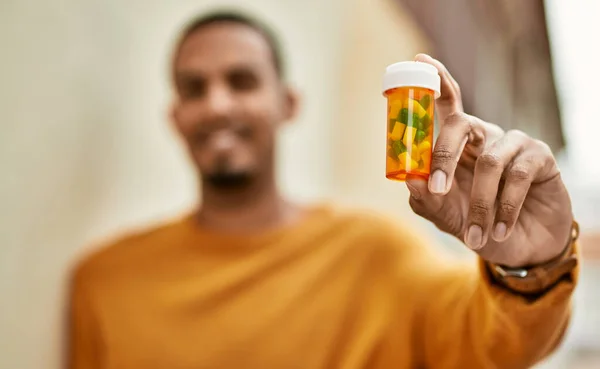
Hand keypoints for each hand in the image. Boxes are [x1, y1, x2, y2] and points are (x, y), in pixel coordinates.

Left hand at [406, 54, 572, 267]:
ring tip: (476, 236)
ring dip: (480, 204)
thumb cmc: (479, 227)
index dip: (435, 80)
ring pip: (489, 162)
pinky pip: (517, 176)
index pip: (446, 105)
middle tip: (437, 189)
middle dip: (444, 156)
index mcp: (458, 145)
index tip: (418, 60)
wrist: (522, 249)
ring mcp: (513, 144)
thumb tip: (408, 178)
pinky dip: (505, 208)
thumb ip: (427, 200)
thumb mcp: (448, 217)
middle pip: (461, 124)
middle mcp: (484, 138)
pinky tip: (500, 229)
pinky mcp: (540, 157)